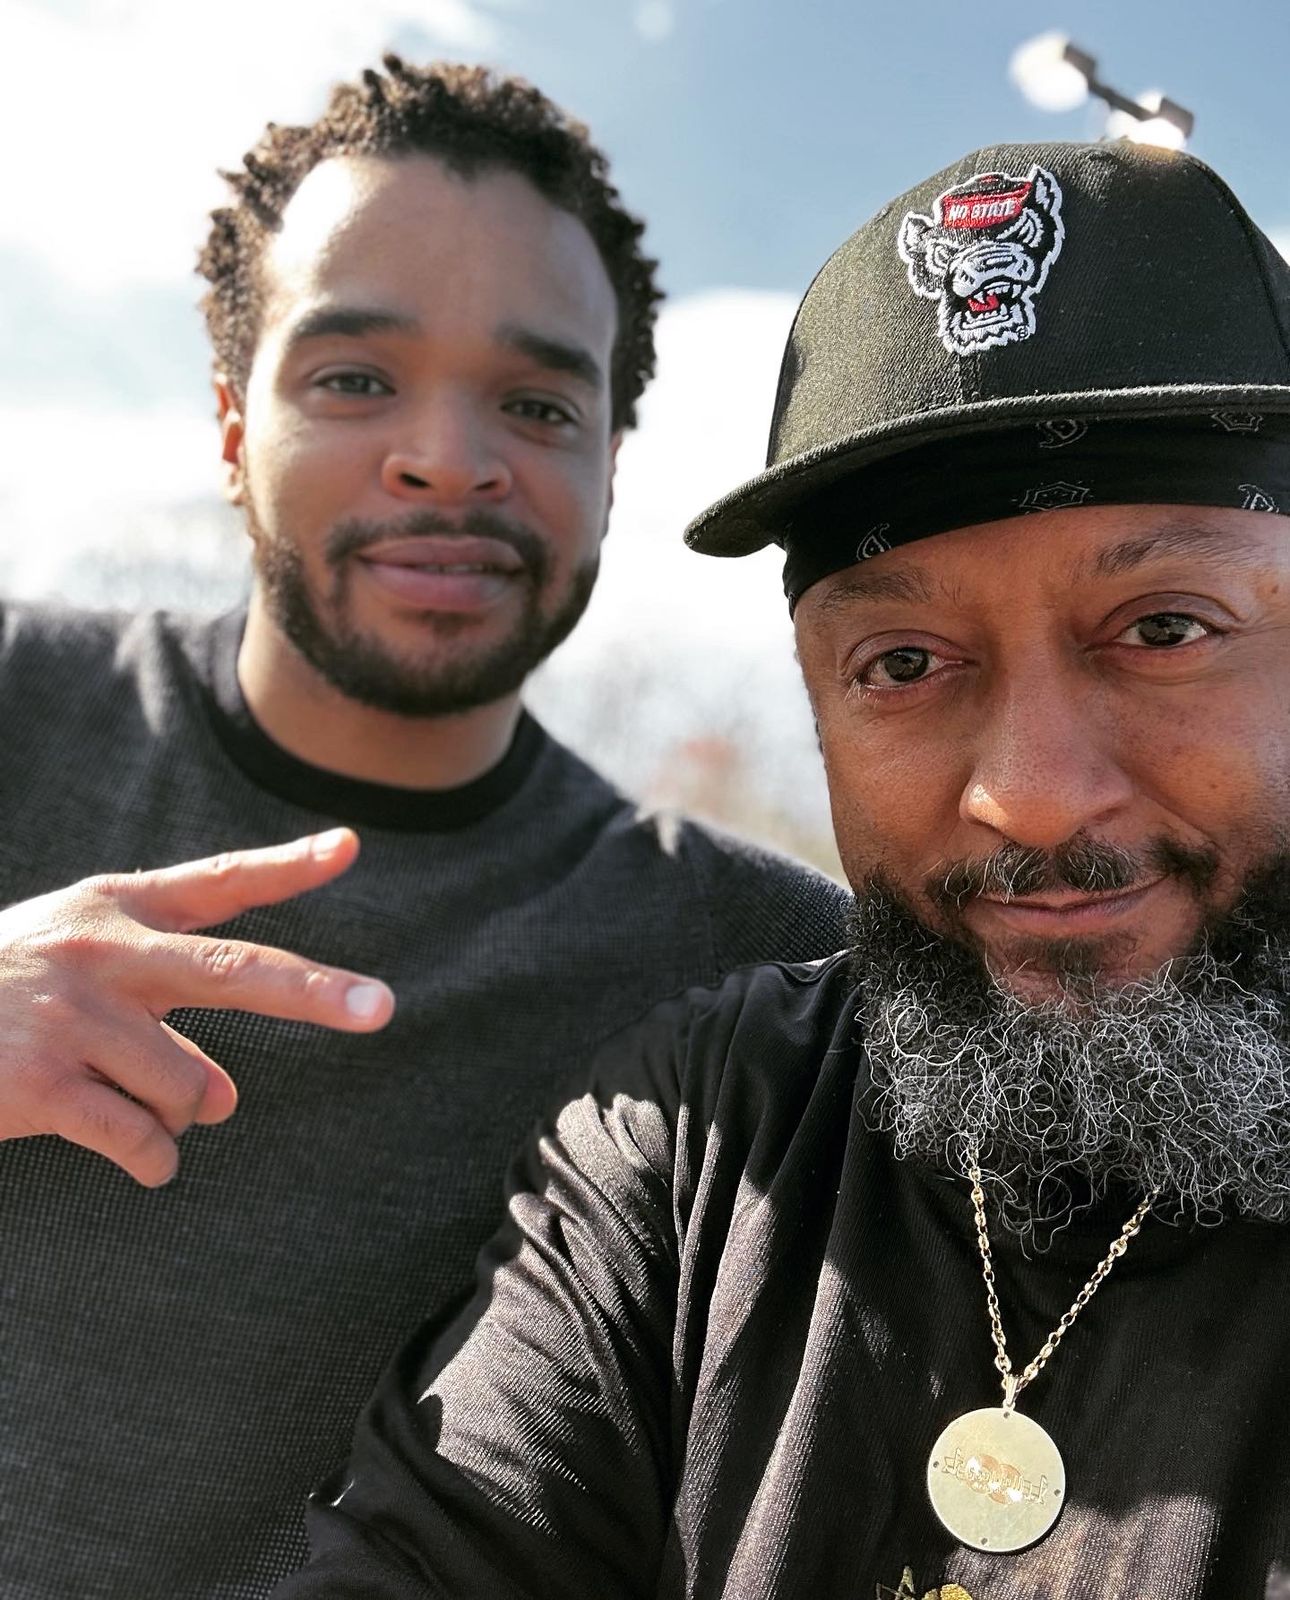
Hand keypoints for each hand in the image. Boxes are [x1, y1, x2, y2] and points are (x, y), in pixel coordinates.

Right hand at [0, 828, 393, 1185]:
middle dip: (317, 993)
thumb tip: (224, 1099)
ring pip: (192, 1089)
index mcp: (114, 910)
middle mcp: (101, 952)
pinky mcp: (41, 1085)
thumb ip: (161, 1002)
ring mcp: (71, 1017)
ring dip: (180, 1114)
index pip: (217, 883)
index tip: (350, 846)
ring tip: (127, 1098)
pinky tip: (141, 1155)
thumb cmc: (2, 992)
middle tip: (384, 1009)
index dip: (287, 866)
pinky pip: (144, 1140)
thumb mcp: (74, 954)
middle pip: (234, 973)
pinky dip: (155, 1160)